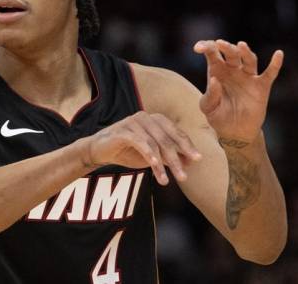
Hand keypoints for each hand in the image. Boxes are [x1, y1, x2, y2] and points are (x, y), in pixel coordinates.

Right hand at [85, 111, 201, 184]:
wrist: (99, 151)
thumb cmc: (128, 151)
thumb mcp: (152, 156)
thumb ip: (169, 156)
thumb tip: (190, 162)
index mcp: (157, 120)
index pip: (176, 133)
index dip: (187, 146)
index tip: (198, 160)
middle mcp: (147, 117)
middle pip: (167, 139)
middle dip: (177, 158)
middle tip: (184, 176)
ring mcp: (134, 122)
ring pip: (155, 143)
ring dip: (162, 164)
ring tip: (166, 180)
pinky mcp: (123, 131)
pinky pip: (140, 143)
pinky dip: (149, 155)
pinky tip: (155, 166)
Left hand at [193, 40, 283, 143]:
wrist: (235, 133)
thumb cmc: (219, 117)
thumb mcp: (208, 107)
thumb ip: (210, 95)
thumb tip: (215, 80)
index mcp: (217, 71)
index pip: (212, 53)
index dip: (206, 46)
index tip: (198, 48)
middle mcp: (233, 70)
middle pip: (231, 53)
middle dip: (227, 47)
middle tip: (221, 44)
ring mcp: (248, 77)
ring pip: (249, 59)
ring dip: (245, 52)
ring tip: (241, 45)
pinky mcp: (261, 86)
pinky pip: (270, 73)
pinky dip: (275, 64)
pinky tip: (279, 54)